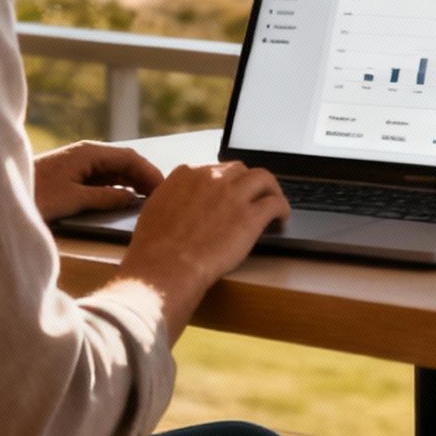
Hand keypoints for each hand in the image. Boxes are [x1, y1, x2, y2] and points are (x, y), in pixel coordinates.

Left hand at [32, 141, 164, 222]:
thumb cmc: (33, 195)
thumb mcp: (73, 199)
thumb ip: (105, 198)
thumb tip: (130, 198)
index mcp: (89, 153)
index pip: (130, 158)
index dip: (150, 174)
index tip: (164, 190)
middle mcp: (85, 154)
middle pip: (124, 163)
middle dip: (144, 178)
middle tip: (162, 198)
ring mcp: (77, 165)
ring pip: (114, 171)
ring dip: (132, 183)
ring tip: (148, 201)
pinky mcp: (69, 177)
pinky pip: (102, 179)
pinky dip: (116, 188)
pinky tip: (123, 201)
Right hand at [114, 161, 290, 338]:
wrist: (165, 266)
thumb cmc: (154, 247)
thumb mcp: (154, 210)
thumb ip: (172, 198)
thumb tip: (179, 202)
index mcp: (186, 175)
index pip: (213, 169)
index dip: (224, 182)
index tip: (228, 192)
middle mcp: (212, 178)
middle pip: (239, 170)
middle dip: (246, 182)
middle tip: (251, 196)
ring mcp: (233, 195)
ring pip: (263, 178)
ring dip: (270, 188)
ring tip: (274, 200)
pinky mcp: (251, 216)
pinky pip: (274, 203)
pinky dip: (281, 207)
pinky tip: (281, 217)